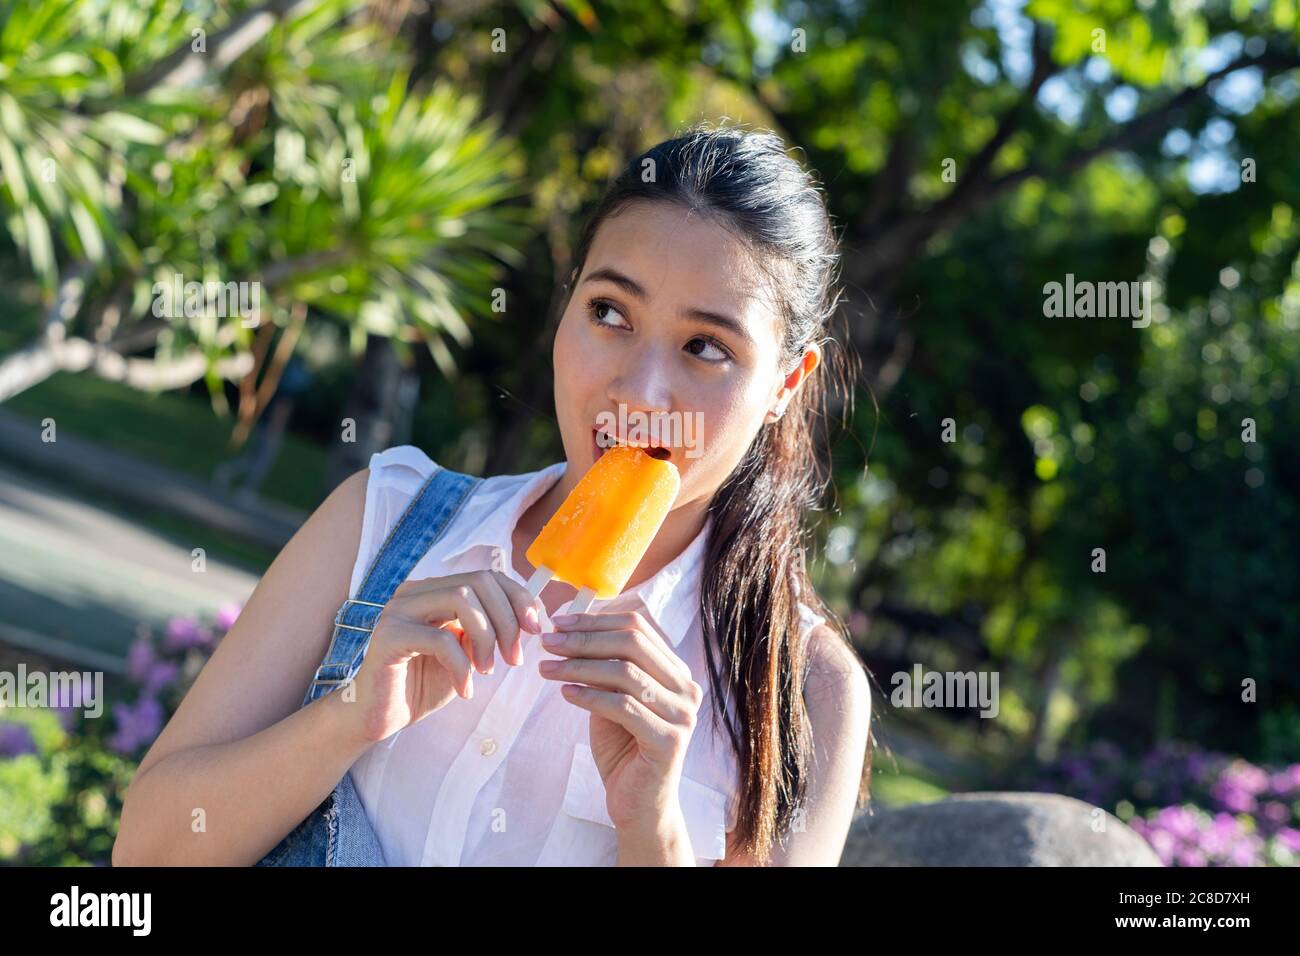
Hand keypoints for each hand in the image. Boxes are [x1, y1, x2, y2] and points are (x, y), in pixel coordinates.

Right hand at [347, 570, 543, 743]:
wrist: (381, 717)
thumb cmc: (424, 684)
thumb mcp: (468, 653)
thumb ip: (490, 630)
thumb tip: (529, 615)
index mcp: (435, 591)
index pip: (486, 576)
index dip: (518, 598)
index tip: (535, 629)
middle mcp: (415, 592)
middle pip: (478, 582)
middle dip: (507, 620)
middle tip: (514, 658)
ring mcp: (399, 610)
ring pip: (461, 599)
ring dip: (487, 638)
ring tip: (488, 671)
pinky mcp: (389, 636)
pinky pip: (441, 639)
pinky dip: (462, 666)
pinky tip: (465, 689)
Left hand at [538, 610, 703, 835]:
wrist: (639, 805)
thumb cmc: (623, 749)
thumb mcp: (612, 699)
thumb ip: (605, 667)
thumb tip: (570, 631)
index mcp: (676, 671)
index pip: (639, 627)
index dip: (596, 621)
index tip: (559, 622)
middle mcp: (686, 688)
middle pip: (633, 644)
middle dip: (584, 639)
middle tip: (547, 643)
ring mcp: (682, 715)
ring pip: (626, 673)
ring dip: (579, 666)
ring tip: (547, 669)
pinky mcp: (669, 741)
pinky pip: (624, 707)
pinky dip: (590, 696)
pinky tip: (566, 694)